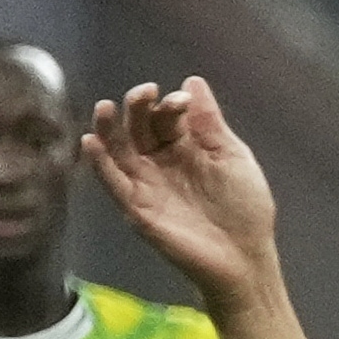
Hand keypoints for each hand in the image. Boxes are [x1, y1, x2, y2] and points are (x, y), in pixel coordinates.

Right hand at [78, 78, 284, 314]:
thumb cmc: (245, 209)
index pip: (167, 118)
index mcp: (184, 148)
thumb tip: (192, 80)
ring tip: (105, 107)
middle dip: (139, 108)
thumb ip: (210, 123)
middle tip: (144, 93)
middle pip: (139, 128)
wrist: (246, 257)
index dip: (171, 105)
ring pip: (119, 151)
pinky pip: (114, 183)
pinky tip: (92, 142)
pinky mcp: (137, 208)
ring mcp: (146, 184)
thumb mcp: (233, 158)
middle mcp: (159, 162)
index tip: (182, 100)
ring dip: (109, 128)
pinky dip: (100, 163)